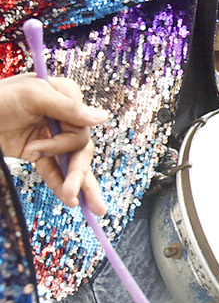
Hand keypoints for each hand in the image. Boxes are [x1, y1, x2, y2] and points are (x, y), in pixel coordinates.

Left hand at [0, 74, 107, 212]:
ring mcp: (51, 136)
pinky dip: (60, 184)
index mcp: (68, 98)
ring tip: (88, 206)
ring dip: (77, 183)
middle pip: (80, 147)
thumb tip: (103, 118)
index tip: (31, 152)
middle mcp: (64, 117)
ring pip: (72, 162)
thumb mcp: (33, 96)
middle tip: (73, 193)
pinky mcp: (38, 152)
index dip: (63, 143)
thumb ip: (68, 107)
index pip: (82, 127)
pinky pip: (54, 170)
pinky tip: (70, 199)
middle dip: (78, 172)